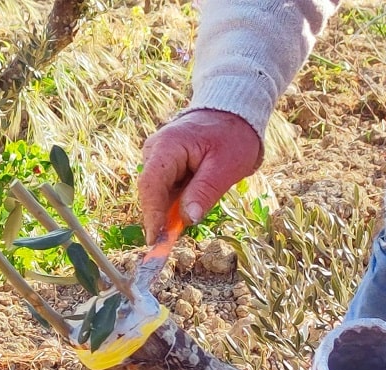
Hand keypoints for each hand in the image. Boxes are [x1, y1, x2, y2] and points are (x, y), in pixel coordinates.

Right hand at [137, 109, 260, 243]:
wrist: (233, 112)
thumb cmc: (232, 136)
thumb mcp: (225, 167)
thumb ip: (204, 192)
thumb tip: (188, 220)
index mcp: (168, 147)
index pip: (151, 185)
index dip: (152, 215)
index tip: (156, 241)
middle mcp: (155, 150)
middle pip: (151, 192)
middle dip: (162, 217)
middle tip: (174, 241)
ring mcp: (157, 157)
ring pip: (158, 193)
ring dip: (171, 210)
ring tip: (191, 213)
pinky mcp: (164, 165)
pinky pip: (165, 189)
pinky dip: (175, 203)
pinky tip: (190, 207)